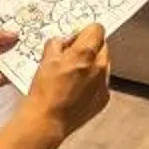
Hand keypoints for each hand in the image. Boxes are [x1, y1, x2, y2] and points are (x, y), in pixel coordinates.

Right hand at [23, 24, 111, 139]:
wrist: (48, 119)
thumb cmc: (45, 90)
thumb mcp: (46, 59)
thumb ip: (58, 44)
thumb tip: (64, 42)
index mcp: (86, 52)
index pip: (97, 29)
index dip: (85, 31)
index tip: (76, 38)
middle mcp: (100, 66)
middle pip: (102, 46)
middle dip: (89, 48)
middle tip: (71, 56)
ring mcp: (104, 84)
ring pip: (103, 65)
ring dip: (91, 65)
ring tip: (72, 76)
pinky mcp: (104, 99)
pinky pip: (101, 83)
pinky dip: (92, 83)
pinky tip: (76, 90)